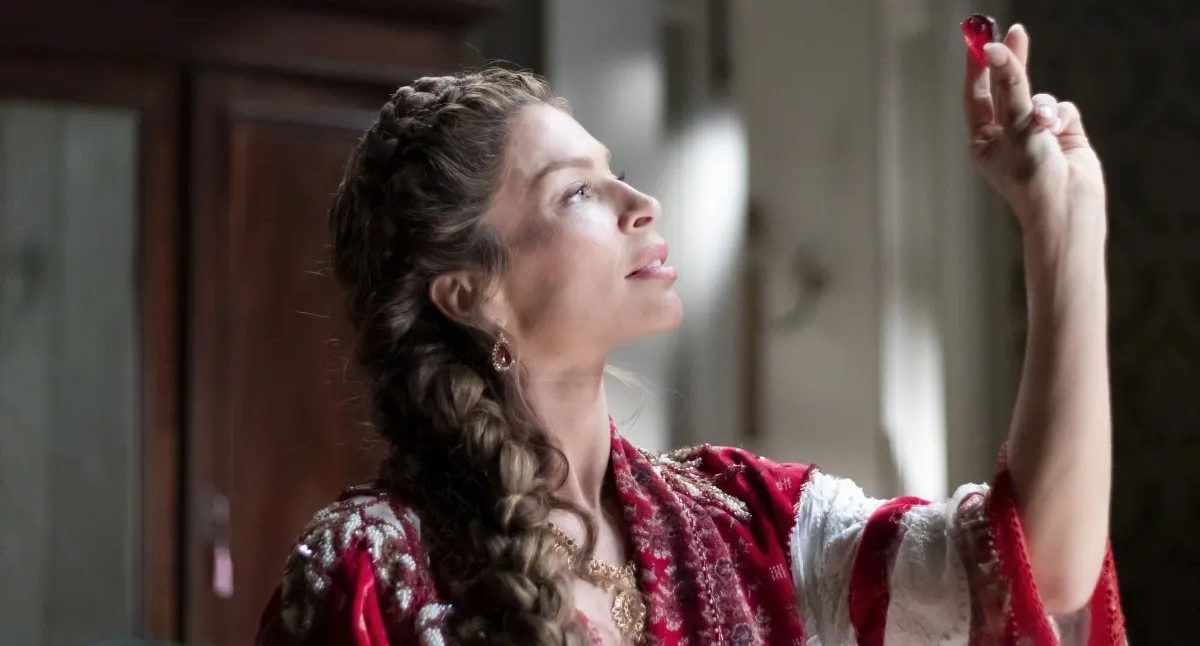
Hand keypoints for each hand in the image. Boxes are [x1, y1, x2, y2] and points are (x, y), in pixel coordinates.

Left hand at [965, 24, 1105, 249]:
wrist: (1066, 206)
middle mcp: (1007, 137)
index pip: (976, 95)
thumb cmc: (1030, 174)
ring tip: (1044, 126)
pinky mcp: (1063, 135)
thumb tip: (994, 49)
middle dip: (1012, 63)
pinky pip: (1062, 109)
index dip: (979, 67)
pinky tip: (1060, 134)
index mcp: (982, 141)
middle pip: (1007, 89)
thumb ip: (1009, 85)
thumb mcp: (1016, 124)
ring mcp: (1035, 135)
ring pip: (1039, 97)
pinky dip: (1061, 116)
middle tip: (1016, 31)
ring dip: (1043, 106)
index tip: (981, 39)